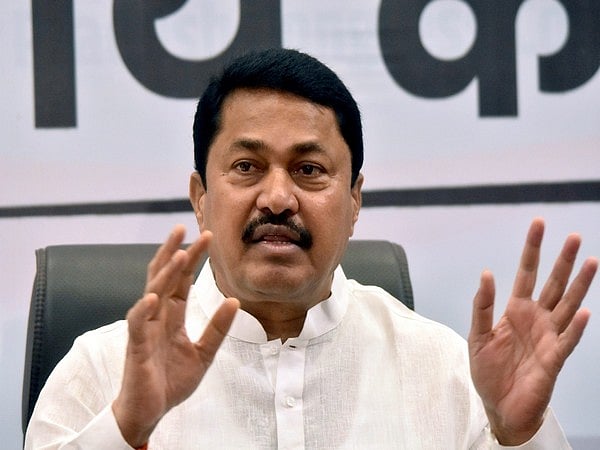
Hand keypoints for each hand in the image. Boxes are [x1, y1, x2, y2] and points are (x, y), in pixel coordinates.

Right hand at [112, 225, 238, 446]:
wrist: (150, 411)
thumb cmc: (170, 381)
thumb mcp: (203, 353)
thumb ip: (217, 329)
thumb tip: (234, 301)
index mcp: (171, 316)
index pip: (181, 280)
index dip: (191, 257)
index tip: (206, 236)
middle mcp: (156, 316)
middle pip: (164, 277)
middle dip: (174, 252)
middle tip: (185, 227)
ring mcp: (144, 330)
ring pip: (151, 293)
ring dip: (164, 273)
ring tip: (178, 253)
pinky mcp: (136, 348)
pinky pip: (138, 325)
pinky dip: (143, 310)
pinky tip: (152, 297)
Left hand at [468, 218, 596, 444]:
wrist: (499, 407)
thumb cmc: (488, 372)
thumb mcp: (478, 335)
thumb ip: (482, 306)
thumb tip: (486, 273)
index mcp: (515, 311)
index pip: (526, 273)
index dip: (532, 249)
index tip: (539, 224)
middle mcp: (536, 319)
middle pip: (552, 284)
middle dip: (563, 261)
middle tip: (574, 236)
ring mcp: (548, 337)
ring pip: (567, 305)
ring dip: (579, 285)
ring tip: (591, 262)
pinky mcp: (554, 359)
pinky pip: (567, 340)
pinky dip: (575, 326)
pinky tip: (583, 311)